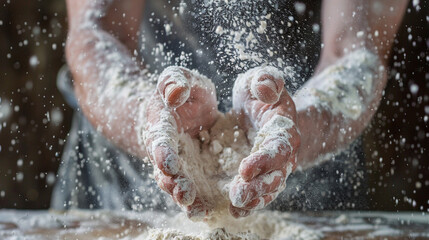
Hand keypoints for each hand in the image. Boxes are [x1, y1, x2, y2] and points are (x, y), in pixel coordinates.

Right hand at [143, 66, 218, 217]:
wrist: (181, 111)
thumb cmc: (181, 94)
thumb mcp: (179, 79)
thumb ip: (175, 81)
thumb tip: (174, 93)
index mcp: (162, 127)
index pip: (160, 140)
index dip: (163, 152)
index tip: (168, 162)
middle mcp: (167, 152)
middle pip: (166, 171)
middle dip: (173, 182)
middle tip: (183, 192)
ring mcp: (179, 166)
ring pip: (178, 185)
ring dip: (185, 197)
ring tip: (195, 207)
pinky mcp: (193, 174)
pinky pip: (194, 190)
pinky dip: (198, 202)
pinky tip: (206, 213)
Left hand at [229, 66, 299, 217]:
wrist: (263, 108)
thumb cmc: (260, 92)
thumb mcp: (261, 79)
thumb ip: (266, 80)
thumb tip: (266, 89)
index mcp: (283, 128)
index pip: (277, 146)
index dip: (264, 159)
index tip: (244, 170)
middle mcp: (283, 152)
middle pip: (275, 174)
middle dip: (258, 187)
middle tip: (238, 196)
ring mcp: (274, 167)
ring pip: (269, 188)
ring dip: (253, 200)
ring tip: (235, 208)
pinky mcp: (261, 175)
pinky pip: (259, 193)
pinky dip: (249, 204)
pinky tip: (234, 212)